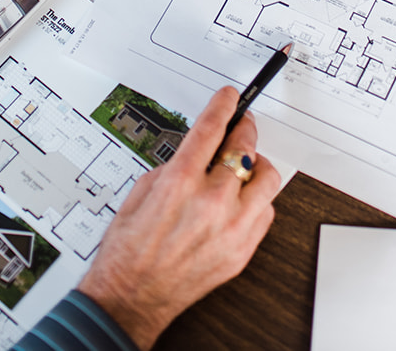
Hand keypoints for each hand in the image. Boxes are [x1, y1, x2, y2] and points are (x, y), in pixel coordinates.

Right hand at [77, 88, 281, 349]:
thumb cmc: (128, 251)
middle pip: (244, 149)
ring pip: (266, 179)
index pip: (212, 130)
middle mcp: (210, 203)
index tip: (230, 98)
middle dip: (243, 131)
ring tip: (244, 168)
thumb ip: (174, 168)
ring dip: (255, 166)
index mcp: (180, 183)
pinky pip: (266, 213)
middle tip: (240, 126)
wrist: (132, 297)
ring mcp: (231, 229)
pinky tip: (241, 202)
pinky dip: (257, 202)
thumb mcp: (140, 193)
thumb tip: (198, 153)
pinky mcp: (242, 251)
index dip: (224, 107)